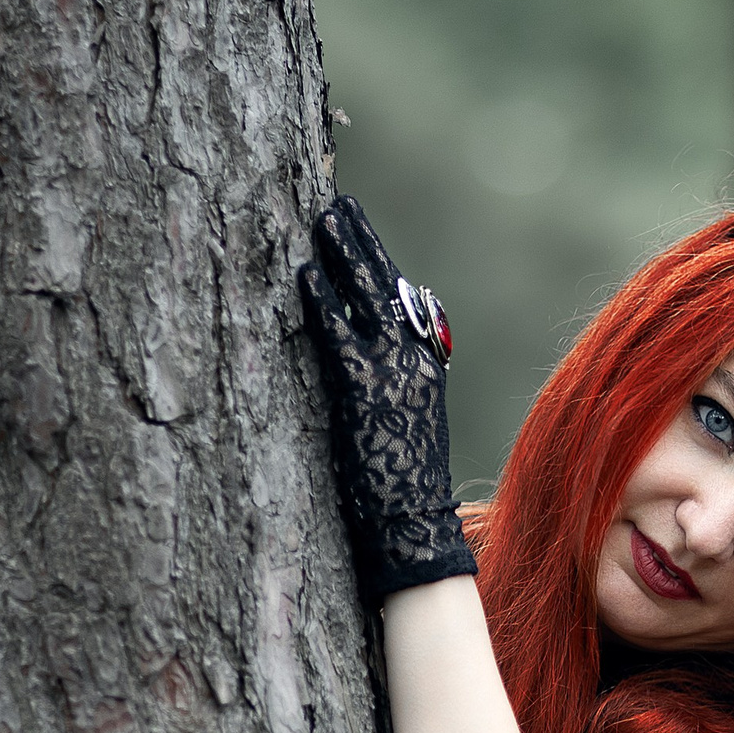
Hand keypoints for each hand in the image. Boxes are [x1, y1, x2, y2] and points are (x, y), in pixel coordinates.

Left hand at [299, 196, 477, 610]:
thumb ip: (398, 381)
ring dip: (344, 254)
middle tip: (341, 207)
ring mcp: (391, 373)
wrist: (411, 525)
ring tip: (323, 220)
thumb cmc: (401, 484)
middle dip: (363, 244)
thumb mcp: (407, 422)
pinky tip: (306, 274)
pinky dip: (324, 301)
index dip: (382, 266)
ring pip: (368, 298)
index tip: (363, 234)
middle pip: (389, 287)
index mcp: (427, 367)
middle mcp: (415, 361)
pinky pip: (340, 333)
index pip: (407, 302)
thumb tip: (378, 353)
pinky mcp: (364, 390)